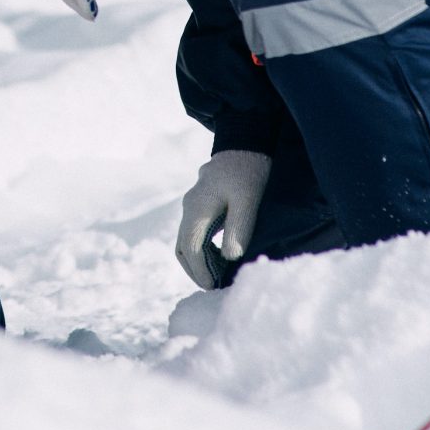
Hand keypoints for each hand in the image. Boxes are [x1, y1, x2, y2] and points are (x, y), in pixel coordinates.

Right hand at [175, 150, 271, 289]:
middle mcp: (189, 208)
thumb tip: (229, 257)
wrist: (244, 142)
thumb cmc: (248, 171)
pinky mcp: (201, 203)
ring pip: (185, 240)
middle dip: (194, 270)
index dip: (200, 271)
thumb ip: (238, 228)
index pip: (191, 248)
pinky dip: (200, 249)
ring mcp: (193, 205)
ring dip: (196, 261)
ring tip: (215, 276)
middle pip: (182, 247)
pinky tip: (218, 256)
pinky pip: (193, 232)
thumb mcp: (248, 200)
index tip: (212, 287)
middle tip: (211, 287)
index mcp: (197, 209)